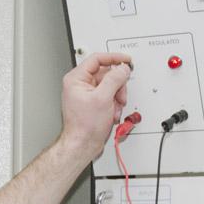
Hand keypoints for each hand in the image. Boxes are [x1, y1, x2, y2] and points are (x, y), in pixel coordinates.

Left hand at [57, 52, 132, 166]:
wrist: (83, 145)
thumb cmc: (84, 126)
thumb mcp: (103, 98)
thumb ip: (114, 79)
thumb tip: (123, 68)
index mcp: (76, 79)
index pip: (97, 59)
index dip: (114, 58)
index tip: (126, 60)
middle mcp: (80, 84)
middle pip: (107, 74)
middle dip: (117, 86)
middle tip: (119, 96)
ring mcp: (88, 94)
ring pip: (111, 86)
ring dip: (117, 97)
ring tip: (114, 109)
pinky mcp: (94, 103)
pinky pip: (110, 96)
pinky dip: (115, 104)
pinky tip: (112, 114)